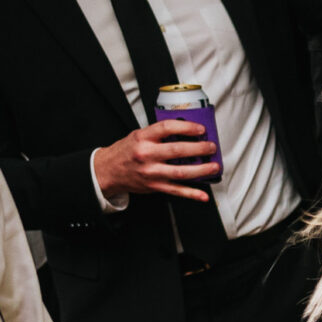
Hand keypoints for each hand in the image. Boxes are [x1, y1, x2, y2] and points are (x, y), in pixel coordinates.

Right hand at [91, 120, 218, 202]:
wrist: (108, 171)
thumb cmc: (126, 152)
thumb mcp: (138, 136)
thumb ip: (158, 134)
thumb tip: (185, 131)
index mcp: (142, 138)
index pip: (167, 128)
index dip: (186, 127)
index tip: (200, 129)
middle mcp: (146, 154)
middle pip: (178, 150)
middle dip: (199, 148)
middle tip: (211, 147)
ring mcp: (151, 172)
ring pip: (181, 172)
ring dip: (201, 170)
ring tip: (214, 166)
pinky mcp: (155, 186)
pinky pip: (176, 191)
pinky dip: (192, 193)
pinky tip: (204, 194)